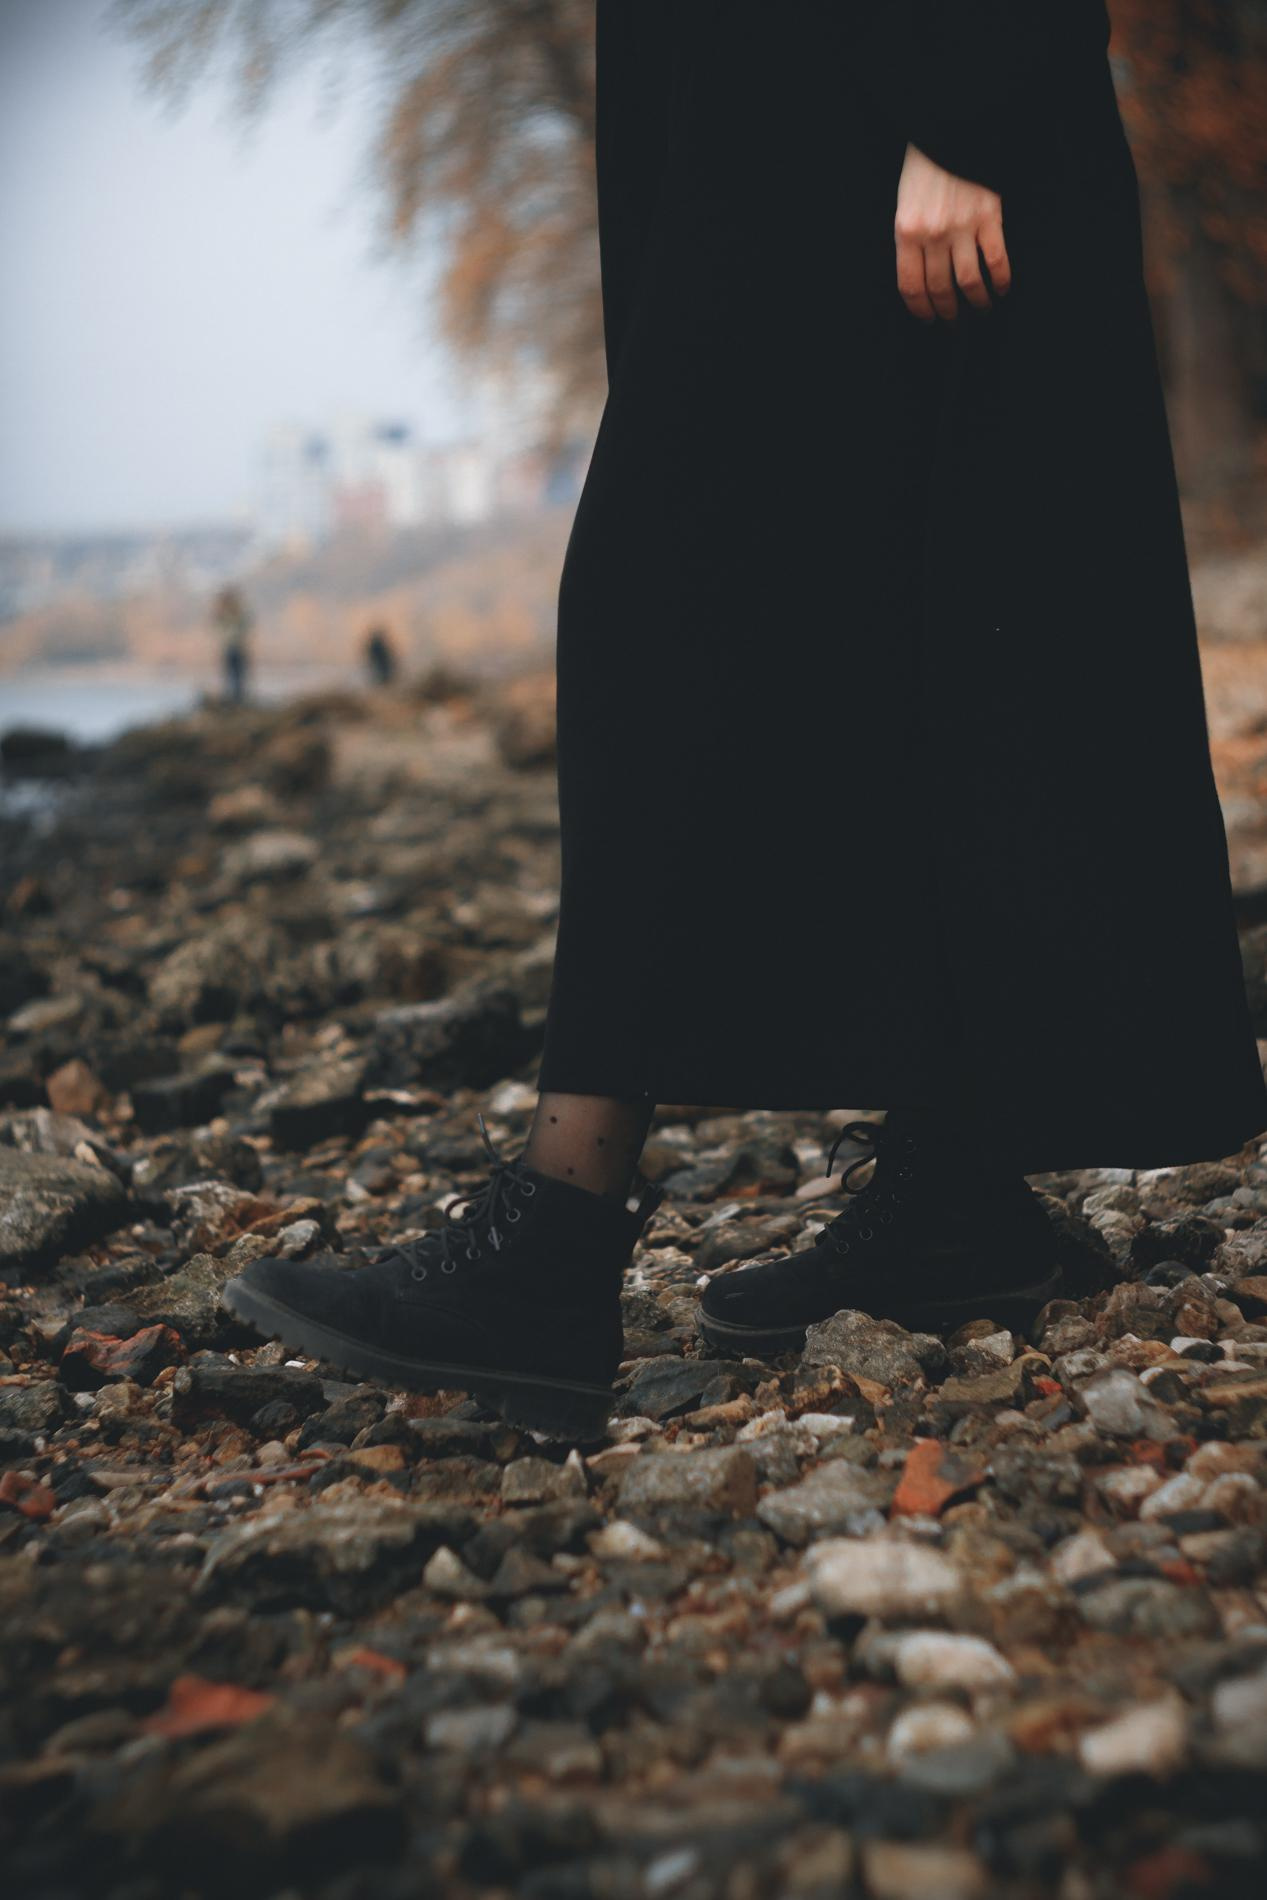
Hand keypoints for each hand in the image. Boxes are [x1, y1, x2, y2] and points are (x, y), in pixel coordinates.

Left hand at [895, 144, 1010, 322]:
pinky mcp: (988, 217)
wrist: (950, 128)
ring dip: (976, 303)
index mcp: (906, 233)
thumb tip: (921, 277)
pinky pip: (996, 259)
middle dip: (947, 312)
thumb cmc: (925, 167)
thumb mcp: (904, 204)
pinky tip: (1001, 290)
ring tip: (980, 311)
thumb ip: (910, 240)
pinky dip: (1000, 280)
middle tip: (953, 324)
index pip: (911, 286)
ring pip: (969, 281)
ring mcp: (962, 227)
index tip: (928, 320)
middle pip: (940, 289)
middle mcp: (933, 235)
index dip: (920, 309)